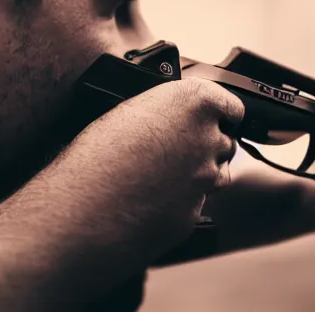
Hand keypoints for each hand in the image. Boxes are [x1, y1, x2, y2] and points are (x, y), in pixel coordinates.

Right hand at [59, 77, 244, 255]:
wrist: (81, 209)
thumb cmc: (97, 154)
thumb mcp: (132, 109)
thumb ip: (167, 110)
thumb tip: (175, 116)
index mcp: (196, 103)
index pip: (233, 108)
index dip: (223, 114)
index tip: (214, 118)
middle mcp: (208, 139)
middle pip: (224, 142)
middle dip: (206, 144)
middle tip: (173, 149)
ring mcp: (205, 179)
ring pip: (213, 173)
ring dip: (196, 172)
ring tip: (158, 174)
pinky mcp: (194, 212)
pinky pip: (195, 202)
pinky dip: (180, 200)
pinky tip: (150, 198)